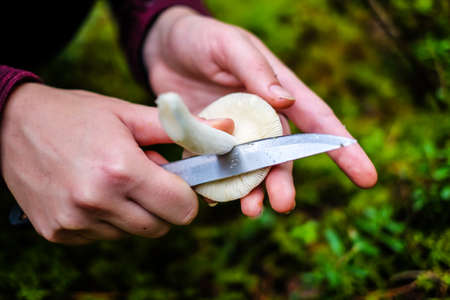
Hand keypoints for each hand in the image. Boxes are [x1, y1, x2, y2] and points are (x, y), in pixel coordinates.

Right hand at [0, 83, 229, 243]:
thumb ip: (178, 127)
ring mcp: (75, 221)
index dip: (186, 195)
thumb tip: (225, 130)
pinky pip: (103, 236)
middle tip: (146, 178)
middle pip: (161, 226)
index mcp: (120, 170)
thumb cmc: (76, 115)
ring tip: (115, 180)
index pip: (181, 208)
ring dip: (135, 211)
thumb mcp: (127, 114)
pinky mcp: (58, 232)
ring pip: (133, 232)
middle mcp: (97, 201)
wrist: (11, 124)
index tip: (177, 181)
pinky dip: (108, 219)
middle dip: (164, 205)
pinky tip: (93, 192)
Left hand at [143, 7, 376, 216]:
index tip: (366, 177)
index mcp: (277, 92)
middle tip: (282, 204)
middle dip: (284, 181)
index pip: (317, 121)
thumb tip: (287, 101)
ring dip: (253, 191)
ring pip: (251, 169)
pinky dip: (218, 185)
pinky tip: (214, 197)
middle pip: (281, 156)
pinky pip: (217, 169)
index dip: (343, 149)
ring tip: (250, 209)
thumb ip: (257, 70)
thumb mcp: (230, 46)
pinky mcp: (208, 142)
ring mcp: (235, 133)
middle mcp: (261, 118)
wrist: (162, 48)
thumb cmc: (203, 39)